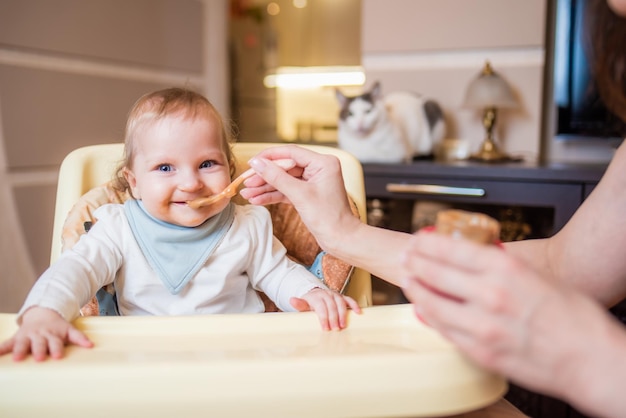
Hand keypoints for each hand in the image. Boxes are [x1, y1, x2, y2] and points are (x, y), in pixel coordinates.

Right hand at [0, 307, 92, 360]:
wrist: (43, 314)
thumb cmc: (57, 327)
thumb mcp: (69, 330)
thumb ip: (79, 337)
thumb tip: (91, 345)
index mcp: (53, 334)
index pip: (56, 343)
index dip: (57, 349)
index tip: (58, 356)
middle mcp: (39, 335)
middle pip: (39, 344)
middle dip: (39, 350)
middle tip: (40, 358)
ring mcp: (27, 336)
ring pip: (22, 343)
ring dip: (19, 350)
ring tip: (17, 358)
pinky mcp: (16, 338)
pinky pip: (6, 343)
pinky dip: (1, 348)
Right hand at [241, 145, 359, 250]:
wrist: (341, 240)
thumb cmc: (328, 217)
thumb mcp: (300, 195)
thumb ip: (277, 177)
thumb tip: (257, 163)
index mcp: (323, 163)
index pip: (291, 153)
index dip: (269, 157)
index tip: (251, 163)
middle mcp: (318, 169)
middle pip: (284, 167)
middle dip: (264, 176)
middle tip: (245, 181)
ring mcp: (312, 182)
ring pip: (283, 180)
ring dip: (265, 187)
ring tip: (246, 193)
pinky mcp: (307, 195)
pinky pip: (286, 191)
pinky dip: (272, 196)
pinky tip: (256, 199)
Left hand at [290, 288, 360, 330]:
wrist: (315, 296)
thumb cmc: (309, 304)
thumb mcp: (303, 305)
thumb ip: (299, 304)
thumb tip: (292, 300)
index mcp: (316, 296)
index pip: (321, 307)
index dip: (323, 318)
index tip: (325, 328)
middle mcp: (326, 294)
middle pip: (331, 305)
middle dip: (334, 318)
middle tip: (335, 329)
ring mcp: (335, 295)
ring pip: (341, 303)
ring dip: (343, 314)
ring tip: (343, 325)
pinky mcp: (342, 297)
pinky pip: (349, 300)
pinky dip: (354, 305)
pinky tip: (358, 312)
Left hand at [400, 230, 625, 408]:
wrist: (591, 359)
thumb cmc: (574, 318)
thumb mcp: (537, 276)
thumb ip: (502, 267)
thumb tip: (475, 259)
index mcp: (505, 270)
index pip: (452, 249)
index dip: (428, 243)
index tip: (419, 241)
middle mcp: (490, 295)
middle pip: (435, 273)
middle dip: (415, 263)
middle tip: (406, 258)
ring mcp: (482, 326)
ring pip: (432, 304)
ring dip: (415, 289)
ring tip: (408, 281)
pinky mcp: (480, 351)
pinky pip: (444, 331)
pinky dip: (429, 317)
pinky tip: (424, 310)